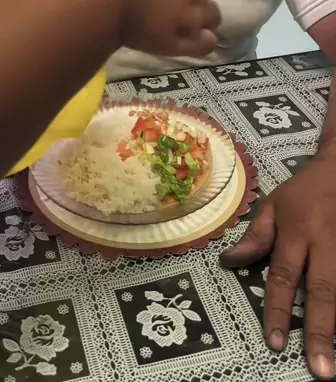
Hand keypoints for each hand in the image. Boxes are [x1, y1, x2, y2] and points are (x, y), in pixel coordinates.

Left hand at [221, 156, 335, 379]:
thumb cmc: (305, 190)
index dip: (279, 310)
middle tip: (321, 370)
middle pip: (324, 291)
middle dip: (322, 332)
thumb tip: (228, 263)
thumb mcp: (274, 204)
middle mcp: (326, 243)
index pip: (284, 276)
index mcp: (298, 231)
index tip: (276, 343)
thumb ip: (255, 236)